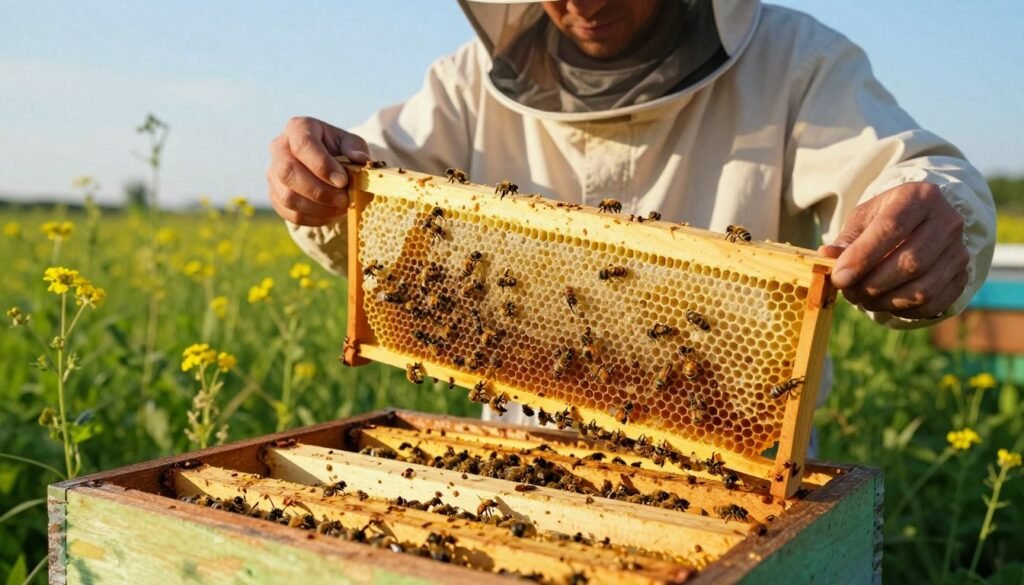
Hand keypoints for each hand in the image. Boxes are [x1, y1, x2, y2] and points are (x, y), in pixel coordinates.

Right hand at [267, 116, 370, 225]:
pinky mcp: (275, 196)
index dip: (322, 165)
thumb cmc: (339, 150)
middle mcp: (279, 148)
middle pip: (288, 172)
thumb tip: (360, 159)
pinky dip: (314, 218)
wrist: (326, 164)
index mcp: (298, 128)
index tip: (342, 181)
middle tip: (344, 199)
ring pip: (288, 197)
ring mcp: (273, 174)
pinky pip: (291, 213)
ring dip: (318, 208)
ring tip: (341, 207)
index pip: (303, 145)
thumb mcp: (350, 143)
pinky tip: (331, 214)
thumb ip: (355, 149)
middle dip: (319, 191)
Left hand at [820, 182, 968, 319]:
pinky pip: (933, 304)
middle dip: (872, 284)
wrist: (921, 223)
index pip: (892, 228)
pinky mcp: (962, 276)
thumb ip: (846, 239)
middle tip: (849, 292)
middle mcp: (948, 221)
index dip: (863, 257)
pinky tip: (884, 303)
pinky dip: (903, 311)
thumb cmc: (884, 220)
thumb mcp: (863, 219)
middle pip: (911, 262)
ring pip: (923, 289)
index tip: (839, 278)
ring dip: (886, 301)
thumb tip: (826, 256)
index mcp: (920, 197)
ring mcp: (959, 251)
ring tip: (863, 298)